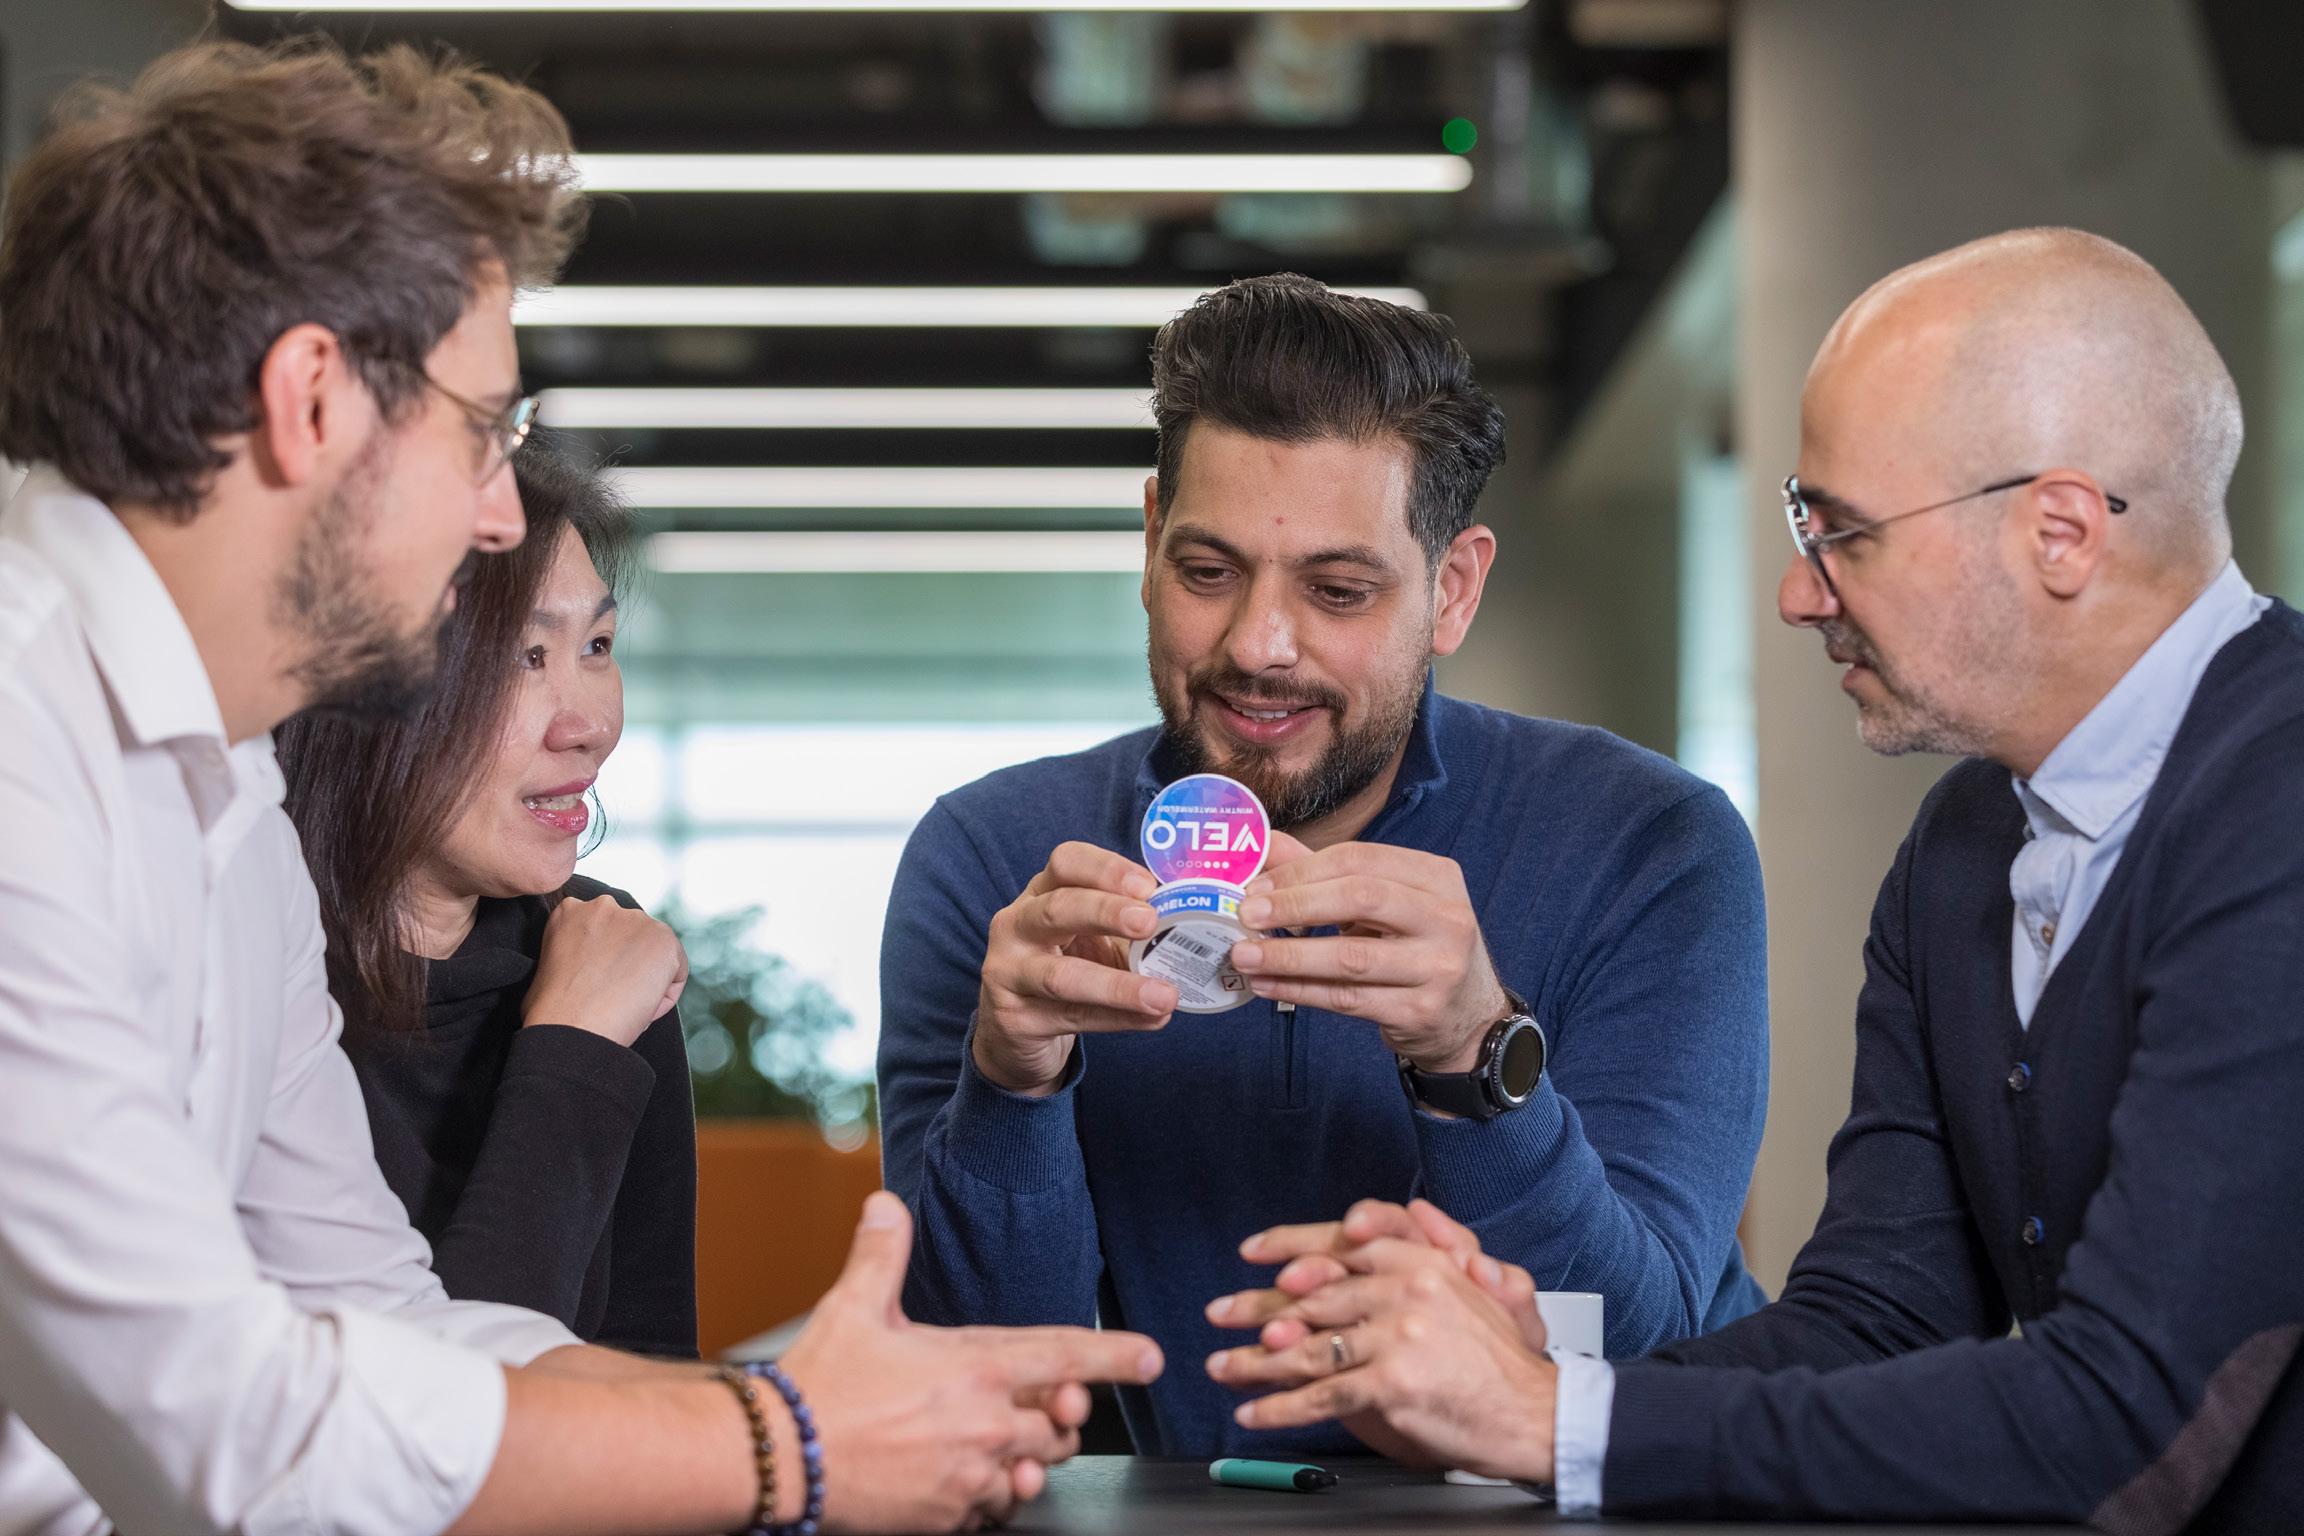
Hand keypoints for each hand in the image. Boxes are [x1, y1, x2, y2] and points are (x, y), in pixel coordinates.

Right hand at [521, 895, 686, 1046]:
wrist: (569, 1027)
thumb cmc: (551, 1012)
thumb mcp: (552, 966)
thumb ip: (575, 952)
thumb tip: (594, 966)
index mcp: (571, 911)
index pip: (605, 931)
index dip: (605, 962)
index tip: (599, 984)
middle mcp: (604, 906)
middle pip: (632, 938)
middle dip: (629, 965)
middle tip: (615, 996)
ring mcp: (636, 920)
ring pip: (655, 954)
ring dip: (647, 979)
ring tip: (625, 1006)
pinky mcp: (663, 939)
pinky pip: (676, 972)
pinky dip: (665, 995)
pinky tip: (643, 1009)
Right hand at [781, 1193, 1163, 1532]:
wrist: (779, 1458)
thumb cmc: (818, 1383)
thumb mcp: (854, 1307)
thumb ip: (882, 1254)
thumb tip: (887, 1204)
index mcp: (975, 1366)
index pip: (1066, 1357)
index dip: (1116, 1356)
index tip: (1152, 1358)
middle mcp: (986, 1423)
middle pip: (1061, 1427)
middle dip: (1058, 1418)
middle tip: (1039, 1409)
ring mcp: (971, 1476)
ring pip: (1033, 1472)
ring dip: (1025, 1460)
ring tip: (994, 1446)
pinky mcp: (950, 1516)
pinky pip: (995, 1512)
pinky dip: (990, 1497)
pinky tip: (962, 1480)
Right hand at [973, 842, 1177, 1095]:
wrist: (1017, 1030)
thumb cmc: (1065, 968)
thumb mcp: (1093, 939)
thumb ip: (1130, 930)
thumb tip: (1193, 930)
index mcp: (1042, 892)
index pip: (1066, 862)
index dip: (1107, 869)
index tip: (1148, 886)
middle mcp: (1017, 924)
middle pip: (1058, 908)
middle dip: (1106, 912)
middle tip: (1149, 922)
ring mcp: (1008, 972)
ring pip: (1061, 976)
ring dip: (1118, 986)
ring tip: (1163, 995)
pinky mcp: (1014, 1018)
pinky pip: (1072, 1017)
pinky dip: (1116, 1018)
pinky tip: (1151, 1020)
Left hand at [1204, 1223, 1556, 1484]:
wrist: (1533, 1411)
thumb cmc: (1494, 1360)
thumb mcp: (1459, 1291)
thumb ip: (1405, 1271)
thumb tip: (1344, 1262)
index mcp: (1417, 1262)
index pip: (1338, 1244)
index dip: (1288, 1246)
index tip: (1253, 1255)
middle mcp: (1403, 1290)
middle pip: (1311, 1297)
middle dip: (1256, 1309)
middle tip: (1219, 1315)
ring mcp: (1395, 1337)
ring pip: (1306, 1346)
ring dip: (1255, 1361)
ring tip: (1223, 1368)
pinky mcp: (1390, 1384)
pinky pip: (1320, 1394)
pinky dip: (1279, 1406)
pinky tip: (1254, 1411)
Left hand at [1227, 843, 1509, 1073]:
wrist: (1467, 1015)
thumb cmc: (1416, 946)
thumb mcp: (1385, 903)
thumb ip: (1326, 873)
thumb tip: (1264, 845)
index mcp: (1437, 877)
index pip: (1360, 859)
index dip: (1302, 870)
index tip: (1257, 884)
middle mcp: (1447, 919)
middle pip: (1361, 898)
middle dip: (1295, 904)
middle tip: (1246, 914)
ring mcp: (1437, 968)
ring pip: (1350, 958)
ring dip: (1288, 956)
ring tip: (1244, 954)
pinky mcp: (1419, 1012)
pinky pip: (1347, 999)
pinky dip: (1299, 990)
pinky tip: (1266, 984)